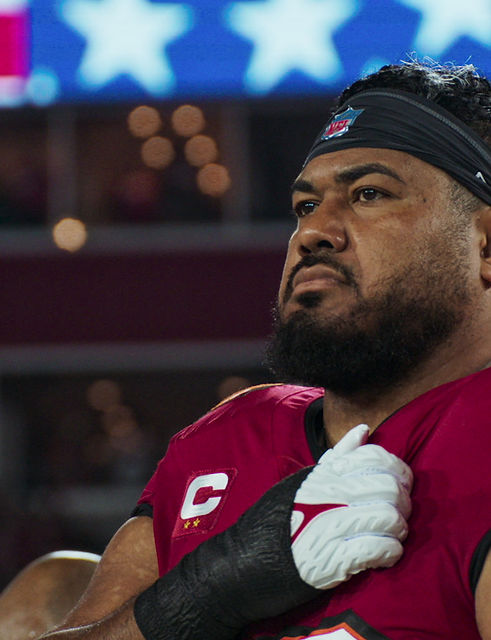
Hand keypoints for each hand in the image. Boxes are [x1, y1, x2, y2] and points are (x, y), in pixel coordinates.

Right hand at [291, 424, 412, 588]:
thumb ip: (341, 453)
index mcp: (328, 473)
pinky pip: (380, 549)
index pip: (376, 458)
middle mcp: (331, 494)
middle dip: (403, 503)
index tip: (401, 483)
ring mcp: (333, 525)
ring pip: (389, 518)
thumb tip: (364, 428)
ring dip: (398, 530)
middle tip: (399, 513)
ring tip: (392, 534)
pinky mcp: (336, 558)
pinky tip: (385, 554)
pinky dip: (390, 552)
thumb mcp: (312, 476)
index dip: (398, 470)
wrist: (261, 552)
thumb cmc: (293, 512)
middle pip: (390, 488)